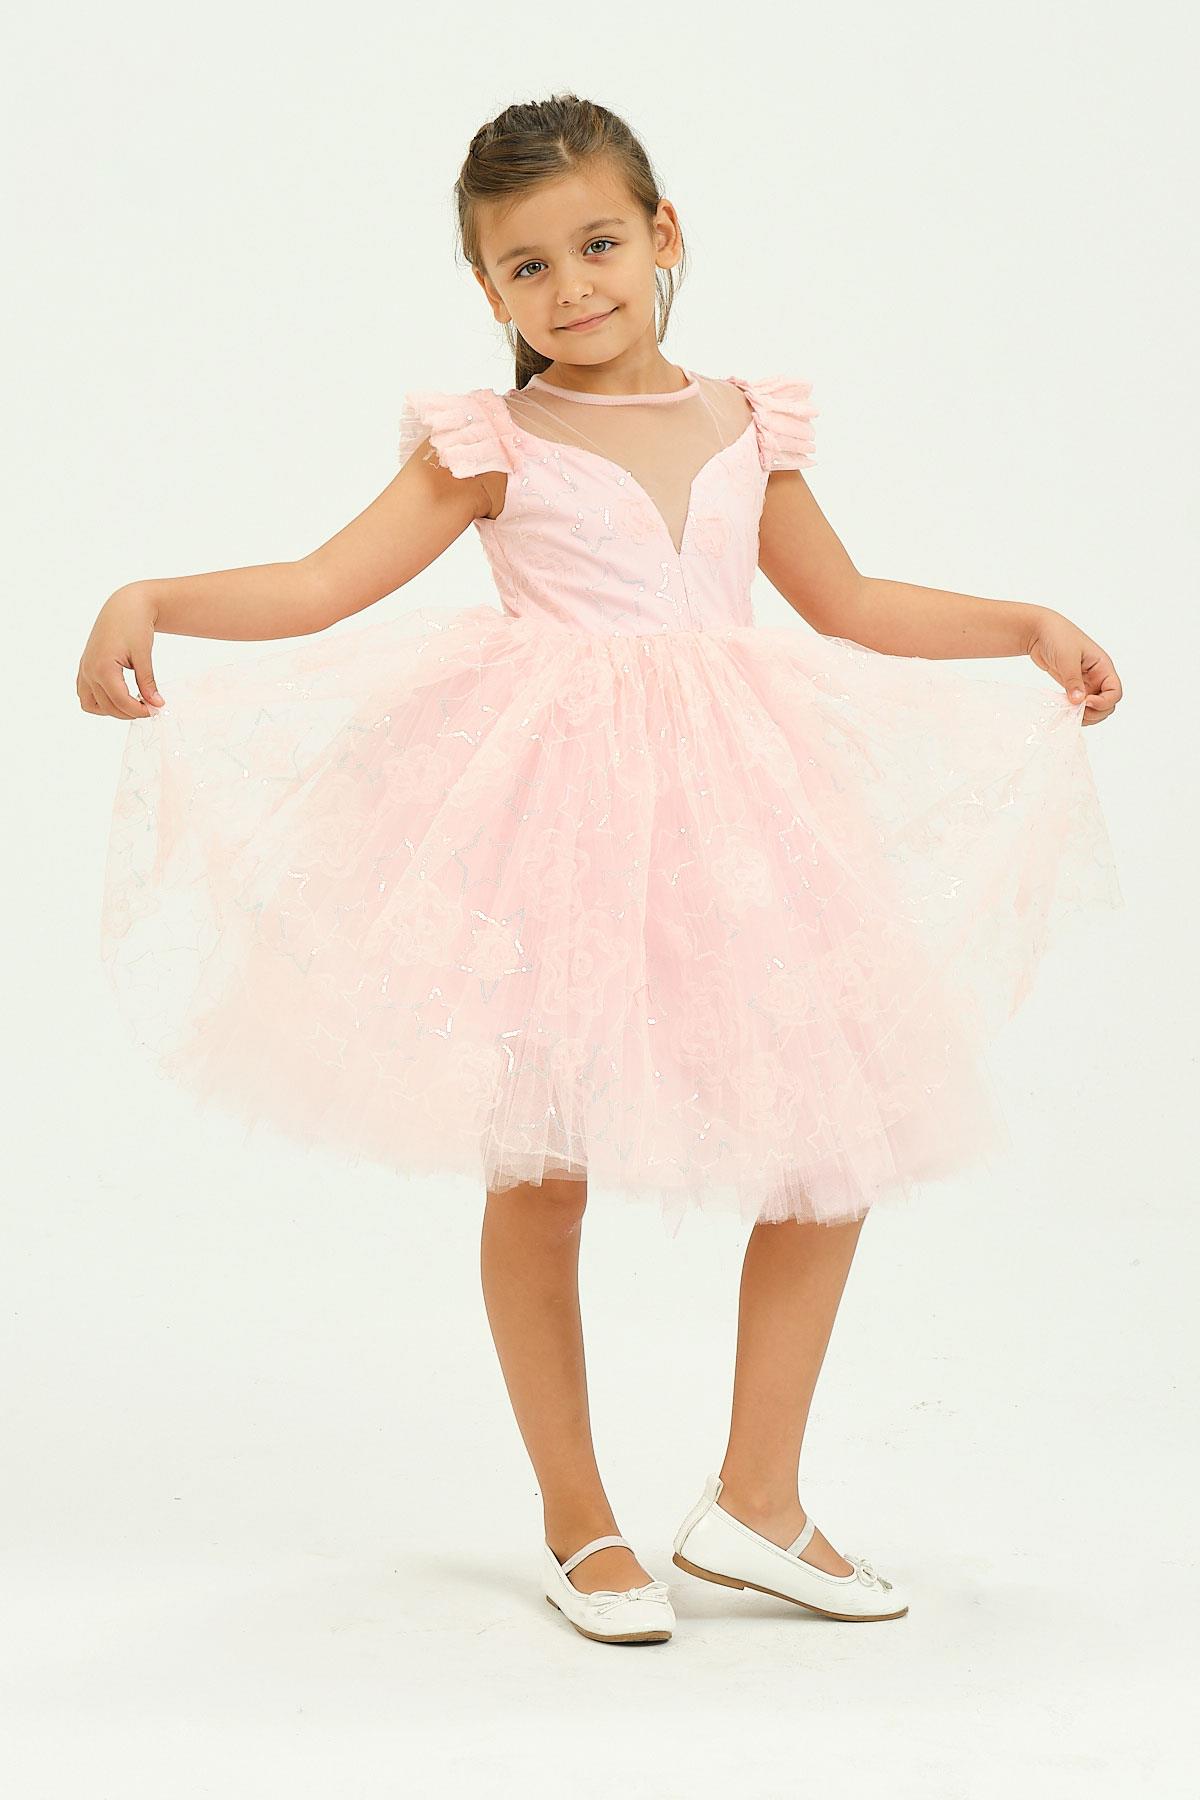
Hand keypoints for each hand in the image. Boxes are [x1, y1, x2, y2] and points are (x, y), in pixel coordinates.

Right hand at [77, 584, 165, 719]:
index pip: (120, 701)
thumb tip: (156, 704)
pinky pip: (85, 693)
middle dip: (129, 712)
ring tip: (132, 704)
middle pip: (107, 706)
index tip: (155, 710)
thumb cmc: (134, 625)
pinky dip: (99, 701)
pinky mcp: (84, 666)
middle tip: (149, 708)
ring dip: (111, 710)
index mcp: (103, 667)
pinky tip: (117, 697)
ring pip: (91, 704)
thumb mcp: (143, 655)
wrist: (124, 605)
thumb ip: (147, 682)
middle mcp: (89, 670)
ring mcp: (84, 669)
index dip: (139, 710)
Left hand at [1026, 609, 1121, 727]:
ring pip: (1094, 708)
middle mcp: (1097, 676)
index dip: (1104, 702)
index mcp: (1102, 666)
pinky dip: (1074, 712)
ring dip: (1085, 715)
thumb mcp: (1067, 657)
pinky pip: (1080, 704)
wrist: (1039, 631)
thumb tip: (1078, 701)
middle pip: (1107, 704)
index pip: (1115, 691)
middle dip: (1095, 712)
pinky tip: (1064, 713)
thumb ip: (1073, 680)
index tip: (1086, 702)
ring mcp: (1086, 683)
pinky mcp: (1073, 687)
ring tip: (1069, 715)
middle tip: (1076, 713)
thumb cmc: (1057, 636)